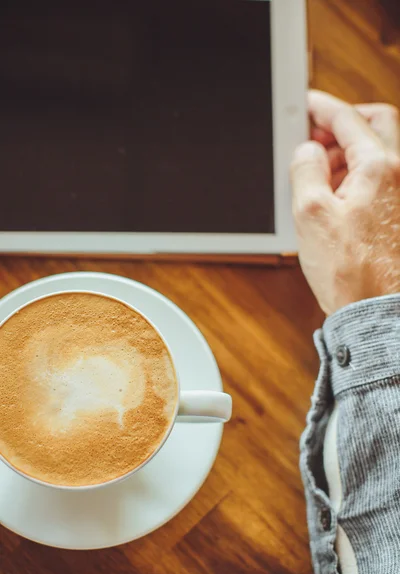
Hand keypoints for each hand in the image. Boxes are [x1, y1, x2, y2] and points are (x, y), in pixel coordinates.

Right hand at [291, 90, 399, 314]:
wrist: (376, 311)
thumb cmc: (350, 270)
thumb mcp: (311, 214)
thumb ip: (306, 170)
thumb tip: (307, 151)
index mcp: (380, 167)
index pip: (349, 119)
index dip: (322, 107)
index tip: (306, 104)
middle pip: (376, 124)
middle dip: (345, 123)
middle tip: (316, 135)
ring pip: (378, 151)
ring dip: (348, 151)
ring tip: (319, 172)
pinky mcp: (398, 213)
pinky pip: (380, 177)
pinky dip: (357, 174)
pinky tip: (336, 195)